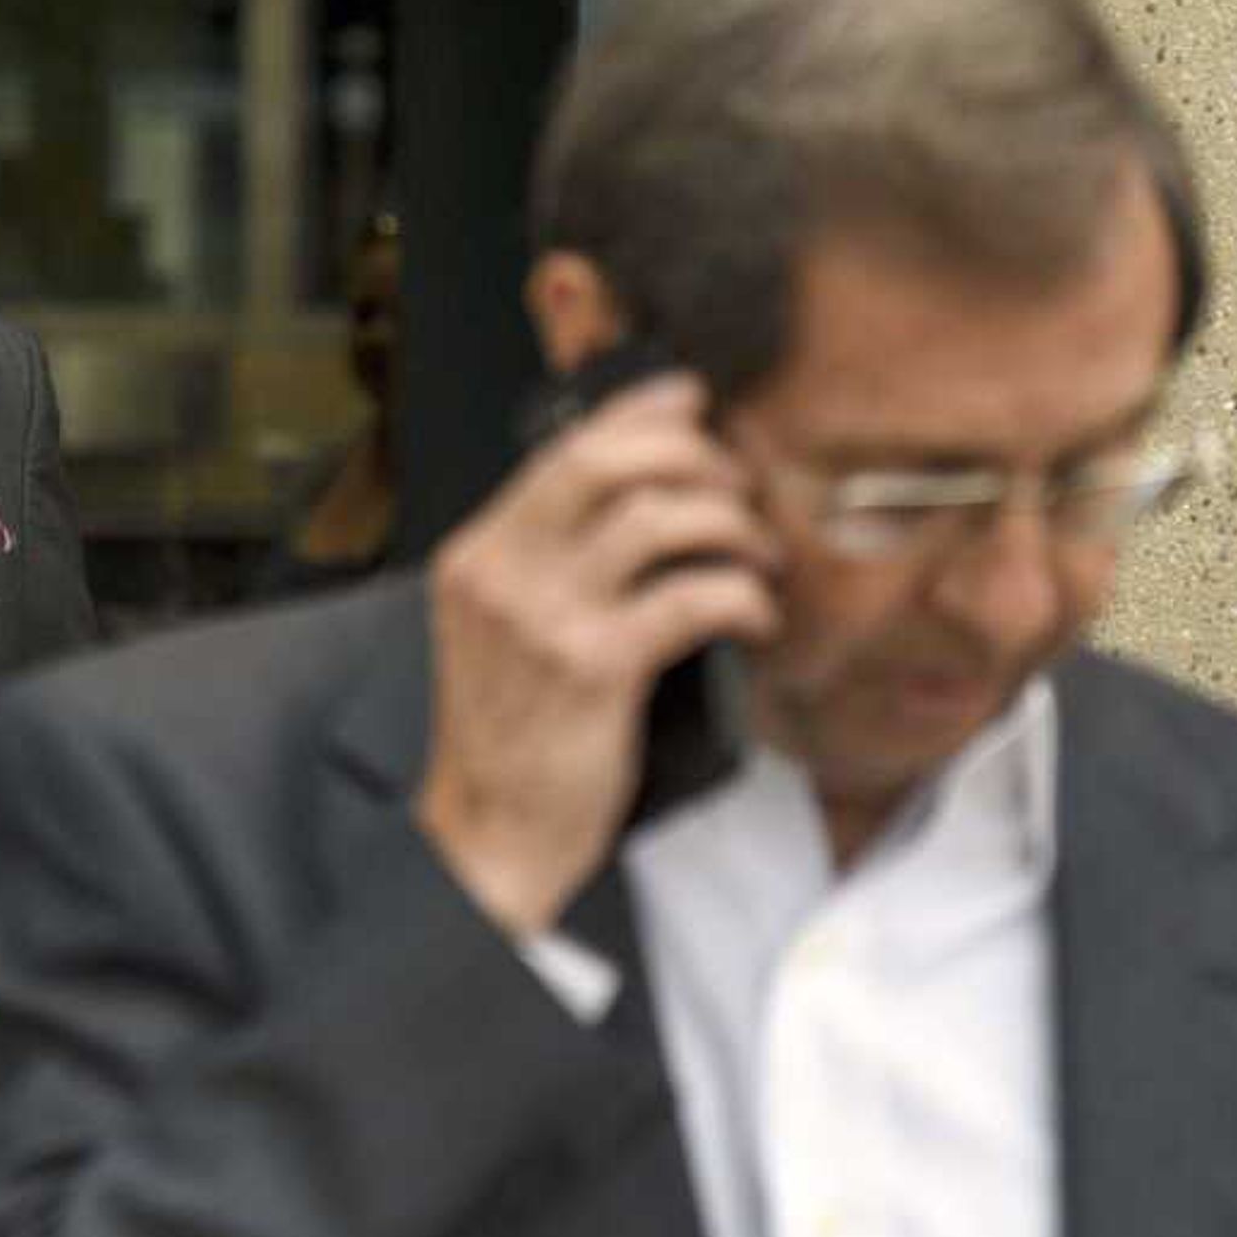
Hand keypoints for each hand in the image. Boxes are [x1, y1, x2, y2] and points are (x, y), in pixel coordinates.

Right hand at [408, 371, 776, 936]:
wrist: (491, 834)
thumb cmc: (513, 742)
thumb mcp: (505, 635)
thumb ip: (551, 569)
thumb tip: (647, 504)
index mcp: (476, 557)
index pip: (562, 450)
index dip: (639, 412)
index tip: (693, 401)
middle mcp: (500, 574)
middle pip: (608, 460)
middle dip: (692, 456)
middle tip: (739, 485)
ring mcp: (542, 619)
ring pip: (657, 517)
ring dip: (730, 525)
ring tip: (759, 555)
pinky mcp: (593, 669)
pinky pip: (692, 597)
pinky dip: (743, 597)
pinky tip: (758, 619)